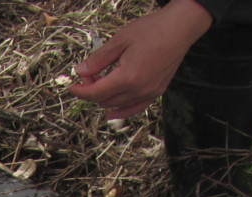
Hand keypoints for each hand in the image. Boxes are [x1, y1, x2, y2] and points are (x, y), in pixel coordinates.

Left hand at [68, 0, 211, 119]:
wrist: (180, 28)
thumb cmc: (151, 30)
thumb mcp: (120, 40)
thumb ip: (98, 59)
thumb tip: (80, 71)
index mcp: (128, 77)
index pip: (96, 93)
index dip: (80, 91)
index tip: (71, 86)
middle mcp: (139, 90)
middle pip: (105, 100)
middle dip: (91, 91)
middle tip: (87, 75)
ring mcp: (149, 93)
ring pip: (118, 106)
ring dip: (104, 98)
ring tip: (99, 83)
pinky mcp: (156, 92)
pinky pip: (135, 108)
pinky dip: (122, 111)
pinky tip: (112, 113)